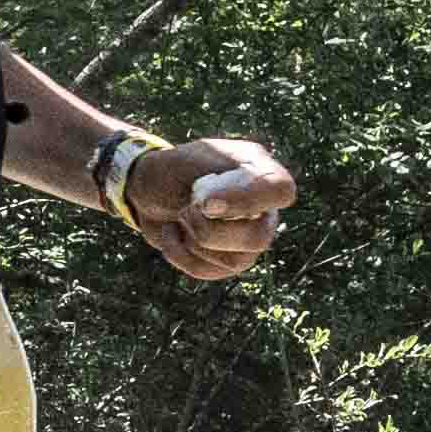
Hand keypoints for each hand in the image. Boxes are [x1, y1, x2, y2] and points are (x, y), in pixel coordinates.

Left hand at [121, 136, 298, 282]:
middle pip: (258, 238)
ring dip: (193, 239)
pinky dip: (179, 253)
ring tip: (182, 216)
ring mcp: (248, 239)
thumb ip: (212, 177)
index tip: (206, 202)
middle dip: (208, 228)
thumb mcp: (191, 160)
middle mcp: (264, 210)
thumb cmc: (173, 168)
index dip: (247, 200)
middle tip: (186, 208)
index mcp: (262, 173)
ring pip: (235, 261)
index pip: (281, 190)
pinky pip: (208, 271)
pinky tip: (173, 233)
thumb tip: (216, 209)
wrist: (149, 190)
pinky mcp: (227, 262)